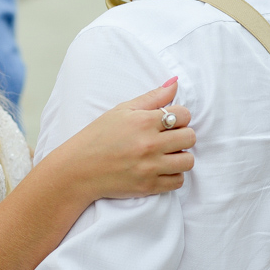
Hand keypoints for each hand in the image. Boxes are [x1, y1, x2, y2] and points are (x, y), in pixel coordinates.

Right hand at [56, 78, 195, 200]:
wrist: (79, 169)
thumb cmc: (99, 136)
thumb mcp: (122, 110)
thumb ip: (152, 97)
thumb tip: (176, 83)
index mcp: (143, 121)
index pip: (184, 115)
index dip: (179, 116)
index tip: (168, 121)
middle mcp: (149, 144)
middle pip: (190, 137)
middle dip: (182, 135)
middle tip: (168, 138)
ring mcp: (150, 167)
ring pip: (188, 161)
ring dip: (180, 156)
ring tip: (166, 154)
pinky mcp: (148, 186)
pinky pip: (178, 181)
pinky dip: (173, 175)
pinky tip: (161, 169)